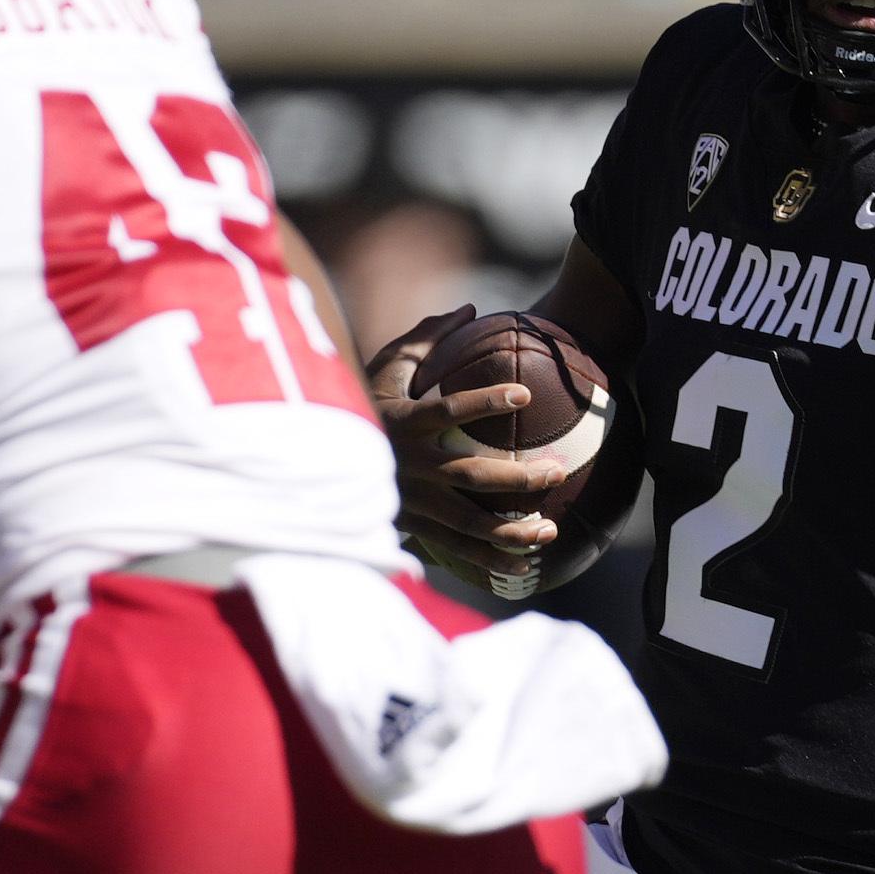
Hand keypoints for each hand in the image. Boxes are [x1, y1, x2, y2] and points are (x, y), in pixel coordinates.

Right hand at [364, 310, 594, 591]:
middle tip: (555, 473)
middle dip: (515, 478)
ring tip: (550, 529)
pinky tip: (524, 565)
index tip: (524, 396)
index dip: (484, 402)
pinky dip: (488, 560)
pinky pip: (454, 548)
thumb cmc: (363, 404)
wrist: (319, 462)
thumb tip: (470, 308)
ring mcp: (408, 501)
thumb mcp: (384, 368)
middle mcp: (406, 465)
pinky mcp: (410, 528)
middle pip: (468, 475)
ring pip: (465, 521)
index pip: (447, 411)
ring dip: (510, 529)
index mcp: (401, 421)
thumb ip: (425, 339)